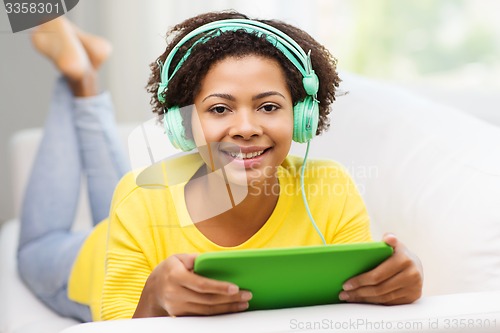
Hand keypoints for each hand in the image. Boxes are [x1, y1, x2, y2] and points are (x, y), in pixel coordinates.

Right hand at [133, 254, 251, 316]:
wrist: (152, 290)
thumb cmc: (169, 270)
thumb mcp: (179, 258)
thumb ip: (196, 259)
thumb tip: (217, 260)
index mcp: (175, 276)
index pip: (201, 284)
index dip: (219, 287)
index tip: (235, 288)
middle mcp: (175, 293)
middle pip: (207, 300)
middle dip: (229, 299)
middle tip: (247, 295)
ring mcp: (177, 307)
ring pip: (207, 311)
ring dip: (227, 308)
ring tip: (243, 303)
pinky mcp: (181, 315)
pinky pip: (203, 315)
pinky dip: (218, 312)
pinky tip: (230, 308)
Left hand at [339, 233, 422, 304]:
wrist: (416, 265)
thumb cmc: (398, 254)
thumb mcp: (395, 244)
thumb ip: (390, 239)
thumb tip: (389, 237)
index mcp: (404, 260)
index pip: (377, 275)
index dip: (360, 281)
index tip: (346, 284)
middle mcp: (411, 275)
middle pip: (379, 289)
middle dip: (359, 292)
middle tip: (344, 293)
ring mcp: (413, 288)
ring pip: (383, 298)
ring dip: (364, 299)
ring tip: (350, 297)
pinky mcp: (412, 298)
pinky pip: (389, 303)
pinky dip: (374, 303)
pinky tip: (363, 300)